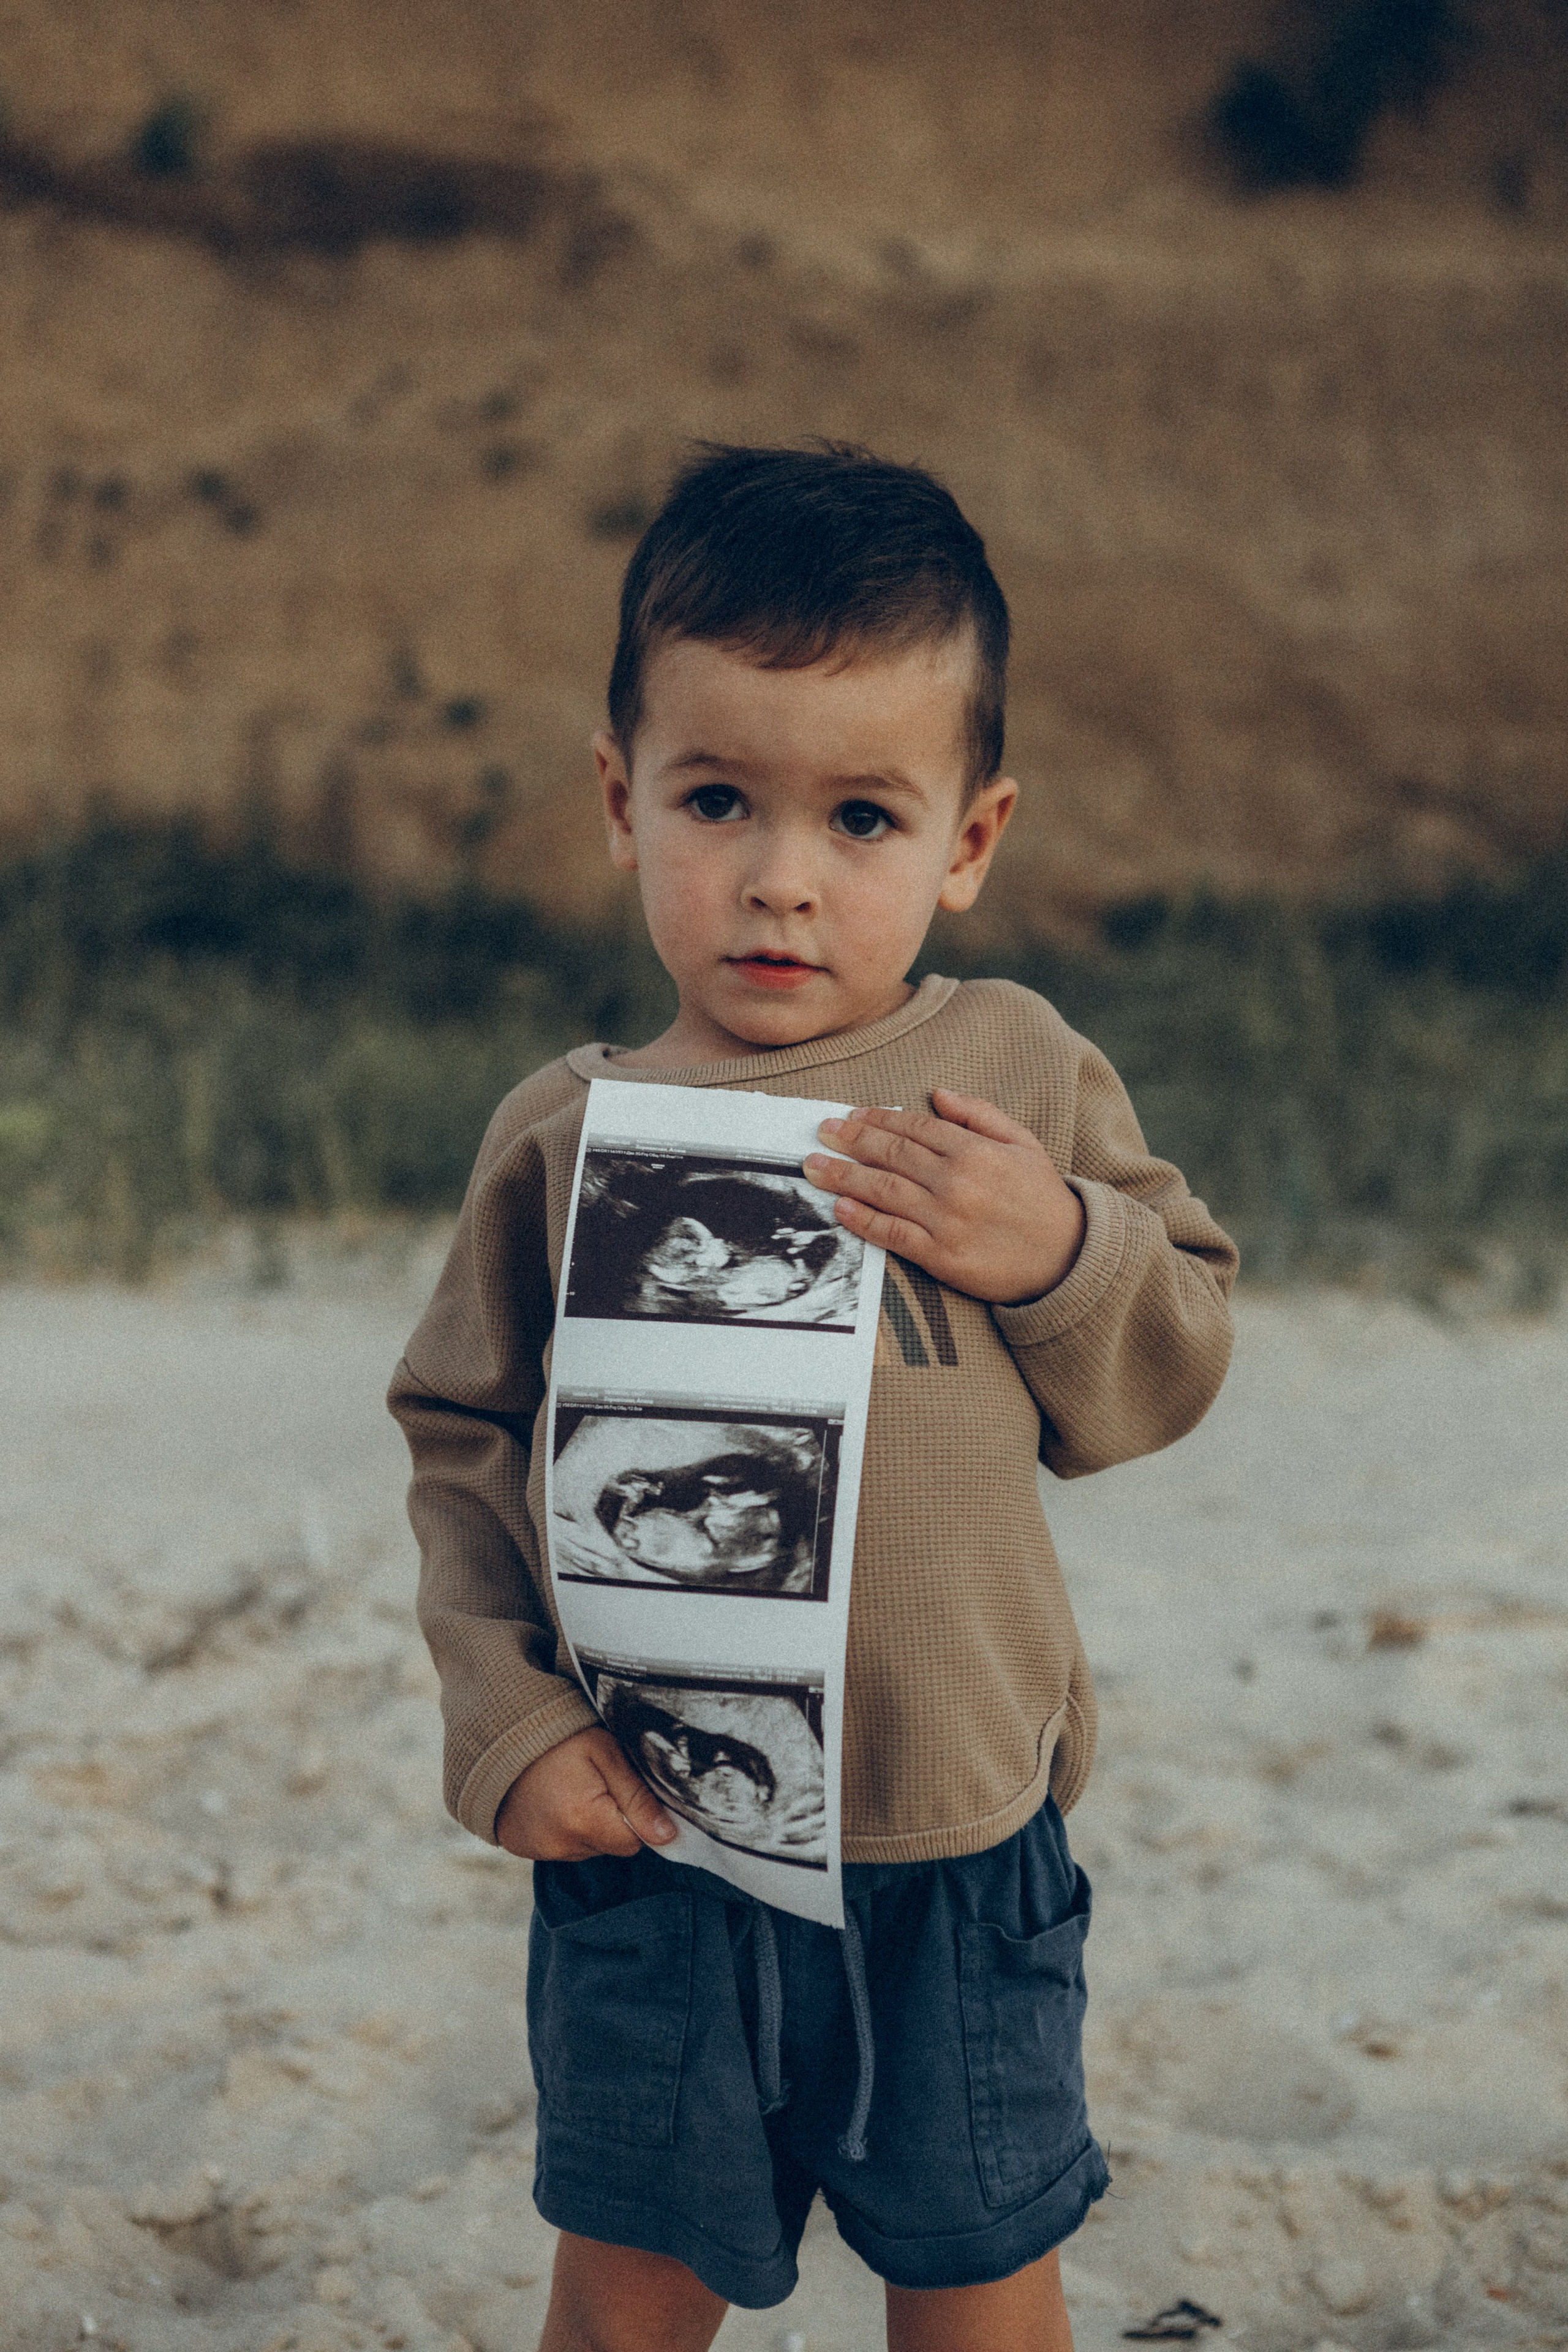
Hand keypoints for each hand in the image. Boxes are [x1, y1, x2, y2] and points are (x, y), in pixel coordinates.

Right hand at [494, 1726, 676, 1860]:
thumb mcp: (606, 1753)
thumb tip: (668, 1836)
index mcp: (583, 1819)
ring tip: (570, 1789)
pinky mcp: (524, 1849)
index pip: (634, 1842)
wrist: (500, 1733)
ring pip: (587, 1848)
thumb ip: (638, 1796)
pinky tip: (554, 1802)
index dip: (634, 1816)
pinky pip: (561, 1848)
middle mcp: (560, 1844)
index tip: (619, 1789)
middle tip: (591, 1783)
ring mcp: (539, 1850)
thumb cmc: (559, 1738)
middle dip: (609, 1819)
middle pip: (609, 1846)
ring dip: (587, 1825)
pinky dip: (564, 1829)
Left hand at [803, 1087, 1085, 1306]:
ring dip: (843, 1177)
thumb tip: (938, 1093)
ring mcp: (947, 1220)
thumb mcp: (1022, 1144)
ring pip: (883, 1191)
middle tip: (820, 1133)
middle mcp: (957, 1181)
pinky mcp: (942, 1256)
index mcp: (975, 1150)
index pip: (914, 1127)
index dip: (877, 1119)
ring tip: (814, 1167)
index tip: (851, 1116)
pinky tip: (840, 1209)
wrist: (1067, 1258)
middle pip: (890, 1154)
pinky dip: (863, 1221)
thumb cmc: (1043, 1199)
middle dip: (849, 1141)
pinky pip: (893, 1234)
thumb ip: (980, 1115)